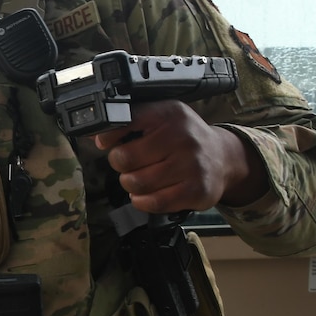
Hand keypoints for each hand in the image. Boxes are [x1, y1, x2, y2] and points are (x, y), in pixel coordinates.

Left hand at [92, 101, 267, 212]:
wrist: (222, 157)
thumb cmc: (184, 138)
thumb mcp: (161, 119)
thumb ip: (129, 122)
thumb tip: (94, 133)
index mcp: (169, 113)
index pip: (124, 122)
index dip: (108, 136)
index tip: (106, 142)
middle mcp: (182, 137)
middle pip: (125, 158)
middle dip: (120, 164)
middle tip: (129, 164)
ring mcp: (191, 165)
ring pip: (137, 182)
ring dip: (130, 184)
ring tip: (139, 178)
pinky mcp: (196, 191)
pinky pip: (153, 202)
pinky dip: (142, 201)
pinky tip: (147, 194)